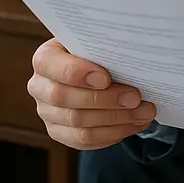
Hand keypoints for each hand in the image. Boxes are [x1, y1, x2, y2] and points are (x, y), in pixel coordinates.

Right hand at [27, 38, 156, 149]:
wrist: (95, 69)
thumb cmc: (97, 51)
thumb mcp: (97, 42)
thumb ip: (105, 48)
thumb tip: (132, 56)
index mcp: (45, 59)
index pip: (50, 66)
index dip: (76, 73)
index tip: (106, 78)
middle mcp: (39, 87)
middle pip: (64, 99)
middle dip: (105, 100)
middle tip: (135, 97)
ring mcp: (47, 113)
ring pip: (78, 124)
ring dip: (116, 120)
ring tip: (143, 112)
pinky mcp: (59, 133)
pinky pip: (85, 140)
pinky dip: (113, 134)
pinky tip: (134, 124)